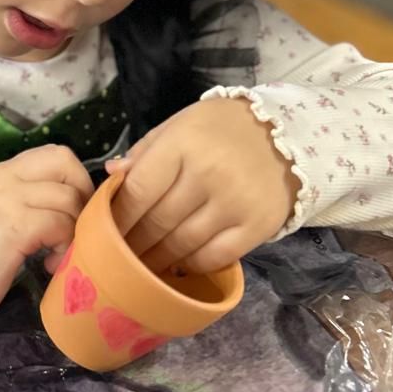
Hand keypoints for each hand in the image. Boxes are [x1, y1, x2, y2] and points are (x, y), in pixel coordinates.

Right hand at [0, 145, 93, 319]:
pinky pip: (59, 225)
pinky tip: (49, 264)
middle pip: (67, 165)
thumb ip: (28, 201)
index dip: (77, 180)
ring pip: (68, 199)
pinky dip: (63, 246)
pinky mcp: (15, 225)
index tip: (74, 211)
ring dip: (73, 230)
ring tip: (56, 254)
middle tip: (74, 228)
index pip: (55, 154)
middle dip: (82, 197)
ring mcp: (9, 199)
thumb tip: (73, 205)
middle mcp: (5, 178)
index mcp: (2, 173)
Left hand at [108, 98, 298, 275]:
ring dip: (157, 259)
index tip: (104, 232)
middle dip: (132, 244)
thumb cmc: (221, 129)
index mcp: (183, 143)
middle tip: (118, 257)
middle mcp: (209, 173)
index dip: (117, 217)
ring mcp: (235, 202)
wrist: (288, 134)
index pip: (139, 191)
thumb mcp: (180, 126)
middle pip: (158, 222)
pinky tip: (178, 264)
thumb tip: (112, 175)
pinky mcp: (258, 226)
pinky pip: (214, 256)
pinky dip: (191, 264)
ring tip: (141, 265)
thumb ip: (145, 151)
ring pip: (182, 244)